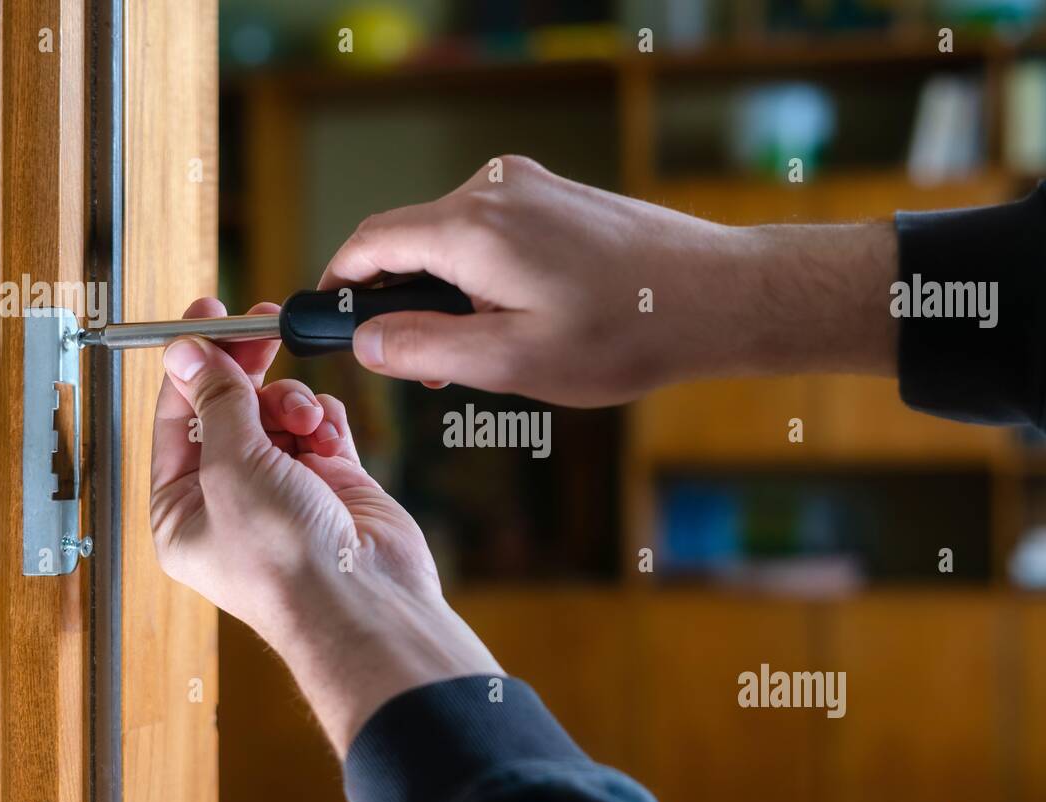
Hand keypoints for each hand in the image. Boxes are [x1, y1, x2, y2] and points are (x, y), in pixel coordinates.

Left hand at [149, 297, 500, 754]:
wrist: (362, 602)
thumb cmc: (285, 564)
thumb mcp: (231, 467)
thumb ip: (216, 402)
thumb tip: (189, 353)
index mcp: (182, 508)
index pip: (176, 417)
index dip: (192, 364)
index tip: (207, 317)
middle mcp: (230, 499)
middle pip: (229, 410)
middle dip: (246, 369)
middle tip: (260, 326)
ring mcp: (284, 491)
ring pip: (278, 412)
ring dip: (291, 403)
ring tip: (304, 420)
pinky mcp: (332, 485)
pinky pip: (321, 429)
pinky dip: (325, 421)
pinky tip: (326, 435)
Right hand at [321, 156, 896, 406]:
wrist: (717, 295)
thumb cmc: (625, 333)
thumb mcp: (513, 362)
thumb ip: (427, 349)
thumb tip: (367, 340)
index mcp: (471, 226)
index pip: (370, 242)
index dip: (339, 283)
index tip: (327, 320)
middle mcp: (493, 190)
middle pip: (409, 241)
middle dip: (401, 303)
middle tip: (422, 369)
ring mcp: (529, 188)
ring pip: (451, 241)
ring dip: (446, 295)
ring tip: (481, 356)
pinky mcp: (556, 197)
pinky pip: (490, 234)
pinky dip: (481, 277)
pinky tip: (517, 323)